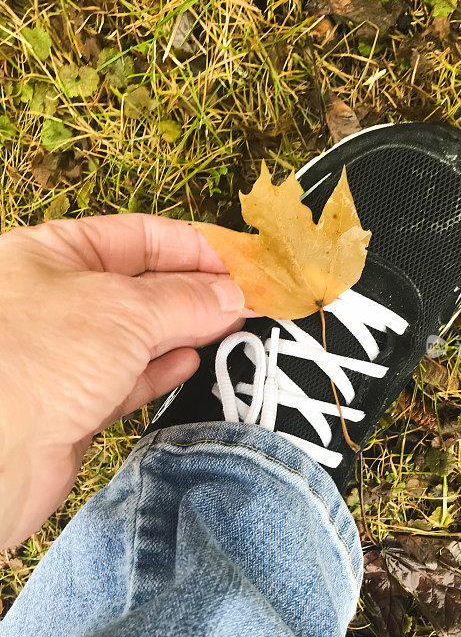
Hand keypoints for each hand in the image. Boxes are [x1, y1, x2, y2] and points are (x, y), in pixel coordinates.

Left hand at [0, 214, 245, 547]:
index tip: (239, 262)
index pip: (137, 236)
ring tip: (231, 327)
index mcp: (51, 254)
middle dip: (196, 290)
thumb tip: (232, 295)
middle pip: (142, 284)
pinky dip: (161, 368)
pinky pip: (128, 376)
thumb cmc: (38, 362)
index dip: (191, 246)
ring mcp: (65, 351)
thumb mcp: (125, 311)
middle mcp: (55, 299)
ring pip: (138, 332)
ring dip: (186, 329)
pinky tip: (189, 361)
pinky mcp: (74, 400)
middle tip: (247, 299)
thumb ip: (186, 300)